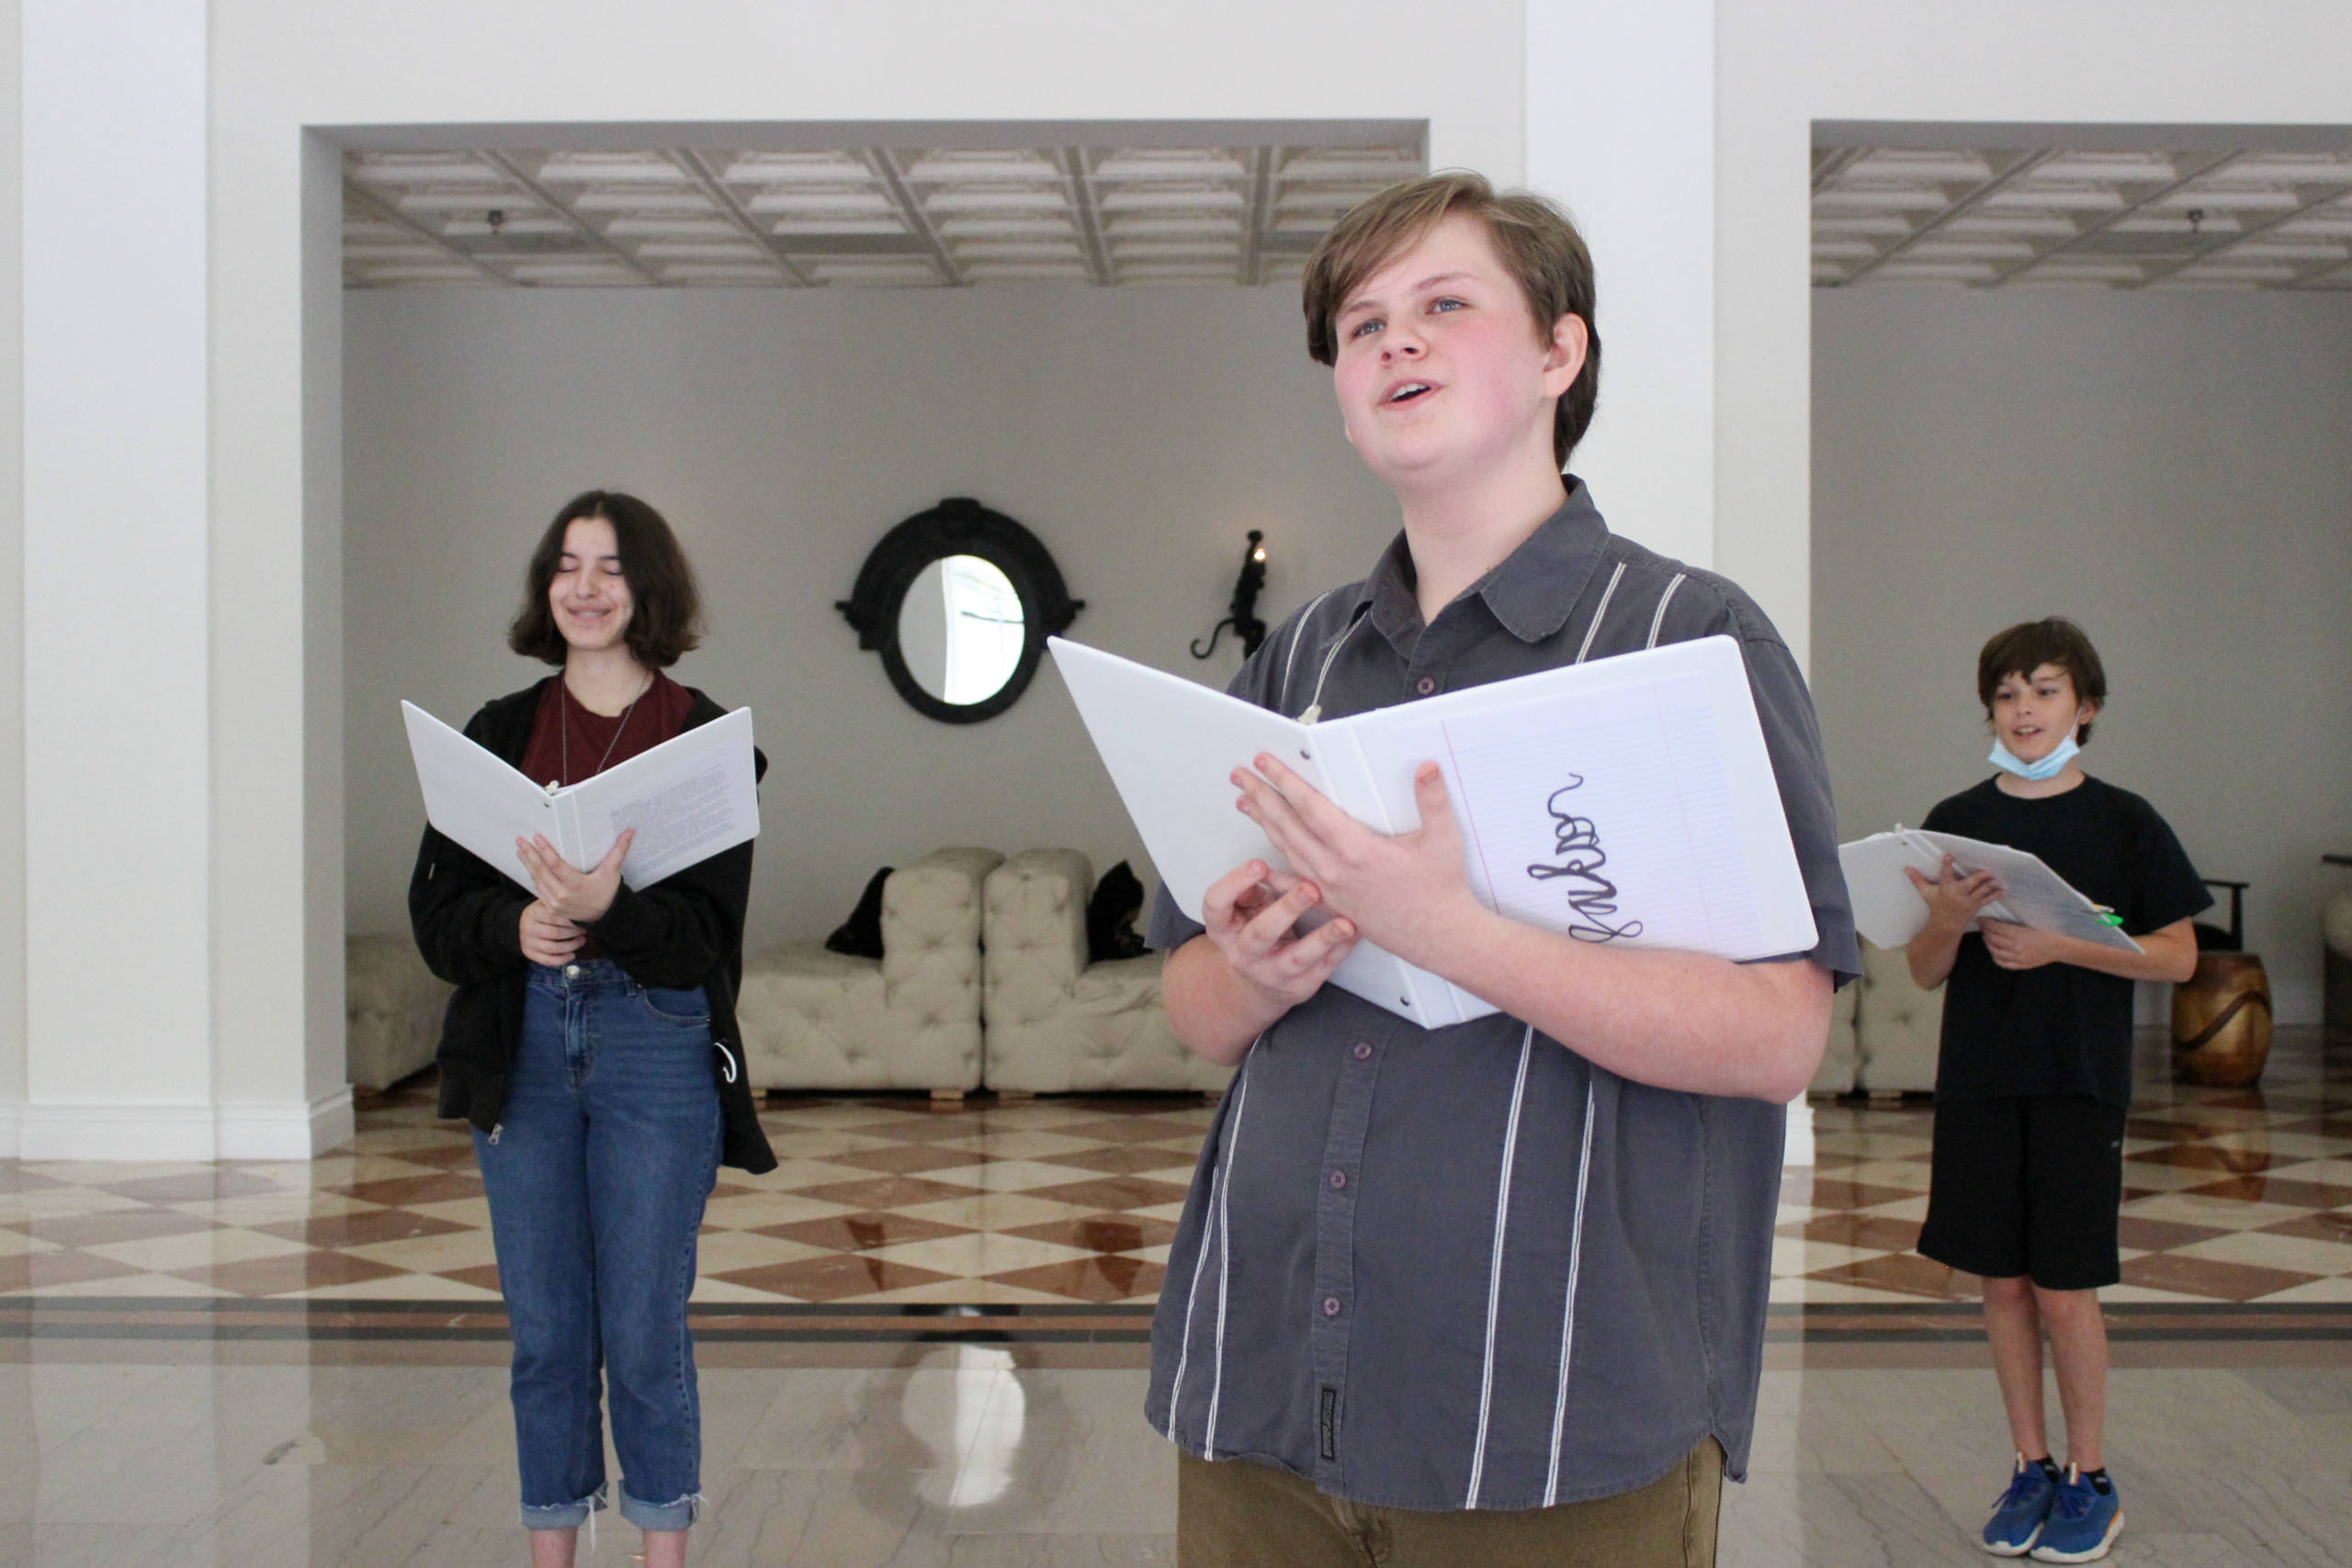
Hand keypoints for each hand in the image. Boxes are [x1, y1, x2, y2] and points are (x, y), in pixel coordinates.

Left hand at [515, 830, 633, 924]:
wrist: (603, 916)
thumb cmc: (607, 891)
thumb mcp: (612, 871)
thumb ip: (619, 850)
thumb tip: (630, 830)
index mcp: (577, 885)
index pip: (556, 865)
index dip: (545, 851)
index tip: (536, 837)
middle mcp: (563, 895)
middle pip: (542, 872)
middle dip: (530, 855)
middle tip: (521, 840)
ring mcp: (555, 903)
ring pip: (537, 880)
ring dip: (527, 864)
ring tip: (520, 849)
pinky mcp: (551, 907)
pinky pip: (538, 889)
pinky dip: (532, 876)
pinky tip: (527, 865)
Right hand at [518, 900, 584, 966]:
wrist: (525, 923)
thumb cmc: (544, 912)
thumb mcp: (549, 904)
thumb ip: (561, 906)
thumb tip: (582, 912)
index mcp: (533, 912)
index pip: (554, 917)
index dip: (571, 921)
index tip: (582, 920)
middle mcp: (527, 927)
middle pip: (555, 933)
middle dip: (573, 933)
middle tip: (584, 930)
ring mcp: (527, 941)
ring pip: (553, 948)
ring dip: (571, 946)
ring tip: (581, 940)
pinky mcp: (529, 953)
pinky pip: (548, 960)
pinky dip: (562, 959)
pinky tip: (572, 955)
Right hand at [1199, 858, 1358, 1011]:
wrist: (1258, 985)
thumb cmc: (1254, 933)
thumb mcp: (1244, 909)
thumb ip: (1250, 888)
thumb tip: (1263, 871)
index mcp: (1223, 929)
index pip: (1216, 904)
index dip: (1235, 883)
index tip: (1259, 864)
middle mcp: (1242, 954)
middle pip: (1260, 933)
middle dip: (1286, 909)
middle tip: (1310, 888)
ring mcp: (1271, 973)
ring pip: (1297, 957)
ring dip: (1323, 938)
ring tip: (1345, 923)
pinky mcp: (1299, 987)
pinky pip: (1324, 967)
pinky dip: (1342, 948)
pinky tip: (1357, 931)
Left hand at [1233, 754, 1480, 969]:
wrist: (1439, 936)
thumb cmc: (1441, 889)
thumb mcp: (1443, 839)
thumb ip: (1433, 800)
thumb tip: (1427, 767)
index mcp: (1357, 849)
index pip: (1310, 807)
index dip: (1284, 781)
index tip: (1263, 762)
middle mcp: (1334, 869)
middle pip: (1288, 826)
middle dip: (1262, 797)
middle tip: (1240, 776)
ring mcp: (1329, 889)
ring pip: (1286, 851)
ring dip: (1264, 824)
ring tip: (1245, 803)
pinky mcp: (1332, 905)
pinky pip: (1294, 885)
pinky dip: (1272, 872)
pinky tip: (1257, 866)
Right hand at [1906, 856, 2002, 934]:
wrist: (1946, 925)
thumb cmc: (1936, 906)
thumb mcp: (1926, 893)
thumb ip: (1917, 879)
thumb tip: (1907, 868)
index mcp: (1945, 888)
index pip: (1945, 874)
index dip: (1947, 865)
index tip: (1949, 856)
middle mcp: (1957, 894)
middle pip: (1970, 884)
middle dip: (1979, 878)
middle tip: (1986, 872)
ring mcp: (1968, 901)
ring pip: (1981, 891)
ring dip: (1990, 885)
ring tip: (1996, 879)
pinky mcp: (1976, 905)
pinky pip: (1988, 899)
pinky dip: (1996, 894)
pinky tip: (2003, 890)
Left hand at [1977, 918, 2073, 970]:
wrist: (2058, 947)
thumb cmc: (2044, 933)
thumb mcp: (2029, 925)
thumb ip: (2012, 926)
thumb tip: (1995, 922)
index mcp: (2019, 934)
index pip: (1996, 928)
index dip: (1986, 923)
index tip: (1981, 919)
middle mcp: (2017, 947)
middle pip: (1993, 938)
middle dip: (1985, 931)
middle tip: (1983, 927)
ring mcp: (2018, 958)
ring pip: (1995, 951)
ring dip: (1988, 943)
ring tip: (1987, 938)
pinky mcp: (2021, 965)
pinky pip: (2003, 963)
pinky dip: (1995, 957)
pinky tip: (1994, 952)